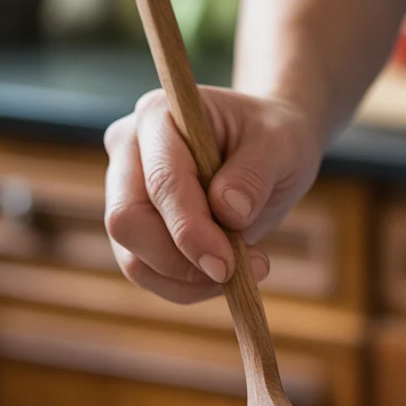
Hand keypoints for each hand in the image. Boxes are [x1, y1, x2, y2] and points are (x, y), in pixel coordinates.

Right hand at [103, 87, 323, 302]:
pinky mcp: (138, 231)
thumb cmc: (272, 138)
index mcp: (157, 117)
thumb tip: (229, 211)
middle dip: (181, 261)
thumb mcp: (280, 143)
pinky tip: (227, 274)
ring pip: (134, 259)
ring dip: (188, 281)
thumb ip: (254, 173)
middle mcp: (128, 153)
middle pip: (127, 222)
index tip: (226, 263)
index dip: (189, 229)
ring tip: (244, 269)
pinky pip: (149, 275)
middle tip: (234, 271)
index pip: (160, 181)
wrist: (268, 150)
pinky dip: (187, 287)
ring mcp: (126, 194)